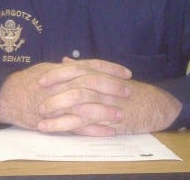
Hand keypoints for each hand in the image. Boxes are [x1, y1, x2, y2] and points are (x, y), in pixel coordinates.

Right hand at [0, 58, 131, 134]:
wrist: (7, 96)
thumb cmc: (28, 80)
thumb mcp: (48, 68)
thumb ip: (67, 67)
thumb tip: (82, 65)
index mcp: (64, 70)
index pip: (92, 66)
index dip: (111, 69)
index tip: (126, 72)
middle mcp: (63, 84)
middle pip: (93, 84)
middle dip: (113, 87)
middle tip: (128, 91)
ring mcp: (59, 103)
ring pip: (87, 106)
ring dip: (106, 111)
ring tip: (122, 115)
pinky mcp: (55, 121)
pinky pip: (78, 127)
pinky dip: (95, 130)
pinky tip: (109, 131)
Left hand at [39, 58, 180, 135]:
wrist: (152, 104)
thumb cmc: (127, 90)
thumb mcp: (107, 75)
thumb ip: (85, 67)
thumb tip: (65, 60)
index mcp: (99, 72)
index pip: (75, 69)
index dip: (57, 74)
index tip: (41, 79)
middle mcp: (101, 84)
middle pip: (74, 84)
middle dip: (54, 93)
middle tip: (37, 98)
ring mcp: (104, 102)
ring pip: (76, 104)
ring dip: (56, 111)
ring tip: (39, 119)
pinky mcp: (106, 119)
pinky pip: (82, 123)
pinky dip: (64, 126)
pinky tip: (51, 130)